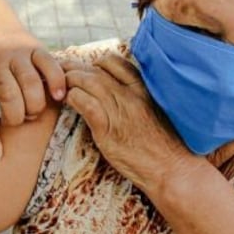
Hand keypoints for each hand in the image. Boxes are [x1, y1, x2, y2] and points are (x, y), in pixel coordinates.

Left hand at [0, 25, 64, 161]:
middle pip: (9, 98)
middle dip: (17, 117)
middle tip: (19, 121)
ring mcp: (16, 55)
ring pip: (30, 83)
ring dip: (35, 104)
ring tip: (34, 111)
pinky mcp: (34, 47)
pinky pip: (49, 65)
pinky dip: (56, 81)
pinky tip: (59, 96)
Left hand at [64, 52, 192, 193]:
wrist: (174, 170)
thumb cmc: (166, 146)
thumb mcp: (157, 111)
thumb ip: (139, 97)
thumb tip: (120, 90)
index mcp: (144, 89)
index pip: (114, 62)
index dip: (95, 62)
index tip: (86, 68)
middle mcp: (131, 95)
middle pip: (96, 70)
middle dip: (75, 67)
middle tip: (62, 69)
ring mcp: (120, 111)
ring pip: (88, 83)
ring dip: (70, 80)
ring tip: (60, 84)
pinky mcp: (109, 129)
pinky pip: (85, 104)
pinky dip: (73, 98)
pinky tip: (67, 100)